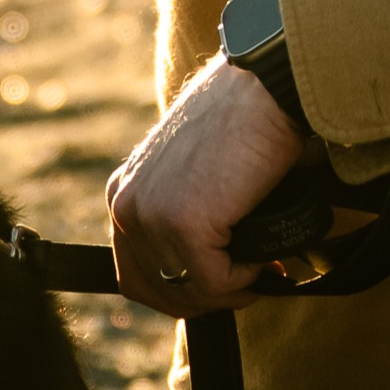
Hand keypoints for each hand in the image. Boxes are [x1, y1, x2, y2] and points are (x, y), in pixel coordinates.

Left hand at [106, 51, 303, 317]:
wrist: (264, 89)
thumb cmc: (244, 123)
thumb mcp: (194, 174)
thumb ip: (185, 213)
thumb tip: (211, 271)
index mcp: (124, 192)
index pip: (134, 272)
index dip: (180, 291)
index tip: (220, 286)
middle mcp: (127, 204)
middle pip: (155, 290)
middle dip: (204, 300)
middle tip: (246, 286)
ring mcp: (152, 214)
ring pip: (188, 291)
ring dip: (229, 291)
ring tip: (261, 269)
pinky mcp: (184, 223)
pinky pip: (215, 281)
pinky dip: (246, 280)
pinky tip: (264, 257)